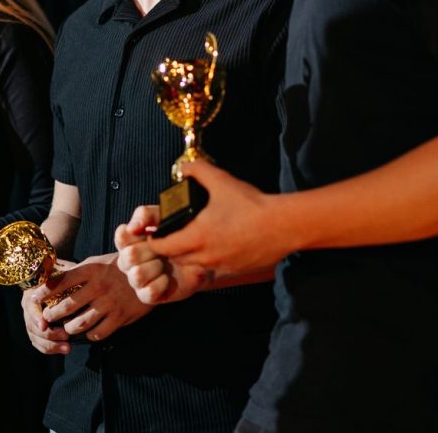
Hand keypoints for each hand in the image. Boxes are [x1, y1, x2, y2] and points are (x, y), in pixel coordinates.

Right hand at [20, 261, 74, 354]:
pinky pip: (38, 342)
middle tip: (66, 337)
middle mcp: (29, 307)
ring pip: (35, 337)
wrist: (55, 278)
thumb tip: (73, 281)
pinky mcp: (36, 329)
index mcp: (32, 292)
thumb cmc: (62, 273)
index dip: (36, 317)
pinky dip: (49, 348)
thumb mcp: (63, 272)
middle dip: (48, 335)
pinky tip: (63, 350)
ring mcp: (31, 319)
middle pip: (32, 326)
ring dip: (51, 345)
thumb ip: (65, 277)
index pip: (30, 306)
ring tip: (67, 348)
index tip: (44, 324)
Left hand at [35, 252, 150, 343]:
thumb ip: (79, 272)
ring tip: (65, 329)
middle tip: (46, 319)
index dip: (45, 291)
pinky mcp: (120, 317)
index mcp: (91, 270)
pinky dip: (90, 336)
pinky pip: (98, 333)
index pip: (61, 281)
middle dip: (52, 315)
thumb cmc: (119, 266)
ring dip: (69, 329)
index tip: (33, 298)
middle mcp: (98, 287)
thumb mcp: (98, 262)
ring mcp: (109, 304)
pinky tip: (88, 333)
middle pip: (67, 306)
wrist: (152, 271)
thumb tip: (53, 279)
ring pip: (80, 323)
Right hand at [114, 204, 214, 305]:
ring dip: (157, 268)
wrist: (199, 258)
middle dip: (152, 251)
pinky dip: (162, 284)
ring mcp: (135, 279)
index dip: (138, 235)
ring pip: (137, 275)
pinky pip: (148, 292)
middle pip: (130, 255)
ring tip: (166, 264)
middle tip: (164, 249)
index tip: (152, 233)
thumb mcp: (164, 217)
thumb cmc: (178, 235)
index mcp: (129, 240)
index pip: (121, 236)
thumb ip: (146, 214)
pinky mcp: (146, 295)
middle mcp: (128, 260)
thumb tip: (132, 227)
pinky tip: (168, 278)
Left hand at [120, 160, 286, 290]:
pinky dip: (209, 260)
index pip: (162, 247)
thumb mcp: (221, 181)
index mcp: (196, 237)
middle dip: (170, 248)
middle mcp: (205, 256)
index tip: (156, 233)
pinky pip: (214, 268)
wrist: (282, 225)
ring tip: (194, 240)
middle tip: (173, 235)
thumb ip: (198, 171)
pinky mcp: (235, 269)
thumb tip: (185, 167)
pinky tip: (217, 245)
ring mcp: (220, 266)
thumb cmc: (251, 205)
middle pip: (176, 259)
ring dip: (189, 255)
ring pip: (194, 265)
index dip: (155, 240)